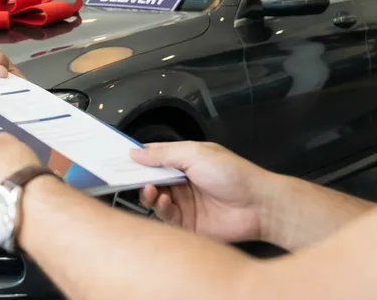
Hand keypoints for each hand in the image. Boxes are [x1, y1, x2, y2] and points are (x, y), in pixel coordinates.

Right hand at [131, 141, 271, 242]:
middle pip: (150, 179)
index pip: (154, 158)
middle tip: (126, 177)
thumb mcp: (196, 154)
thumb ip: (163, 154)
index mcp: (184, 160)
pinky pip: (165, 217)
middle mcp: (181, 181)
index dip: (137, 158)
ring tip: (150, 190)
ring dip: (148, 193)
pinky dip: (160, 208)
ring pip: (154, 199)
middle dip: (138, 178)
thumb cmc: (233, 174)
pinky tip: (163, 201)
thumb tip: (135, 153)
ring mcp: (183, 203)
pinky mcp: (187, 223)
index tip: (118, 159)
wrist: (259, 205)